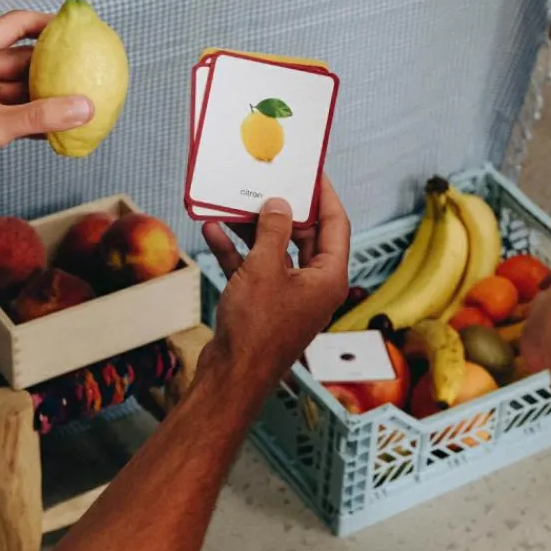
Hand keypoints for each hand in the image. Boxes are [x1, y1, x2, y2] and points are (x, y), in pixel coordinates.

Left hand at [0, 11, 92, 226]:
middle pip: (25, 57)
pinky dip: (42, 117)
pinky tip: (65, 124)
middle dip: (56, 62)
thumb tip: (84, 107)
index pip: (14, 25)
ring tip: (83, 95)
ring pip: (26, 87)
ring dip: (51, 94)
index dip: (46, 23)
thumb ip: (39, 116)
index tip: (76, 28)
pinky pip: (22, 111)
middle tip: (88, 64)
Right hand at [201, 176, 349, 394]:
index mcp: (329, 277)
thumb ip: (274, 231)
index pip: (336, 224)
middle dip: (282, 209)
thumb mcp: (265, 268)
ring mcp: (288, 296)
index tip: (313, 172)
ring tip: (234, 202)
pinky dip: (236, 251)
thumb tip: (280, 205)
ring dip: (253, 228)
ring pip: (275, 250)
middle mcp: (314, 285)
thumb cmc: (256, 329)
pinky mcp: (263, 304)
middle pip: (304, 235)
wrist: (230, 378)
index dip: (325, 195)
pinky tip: (214, 230)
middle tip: (268, 181)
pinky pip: (253, 268)